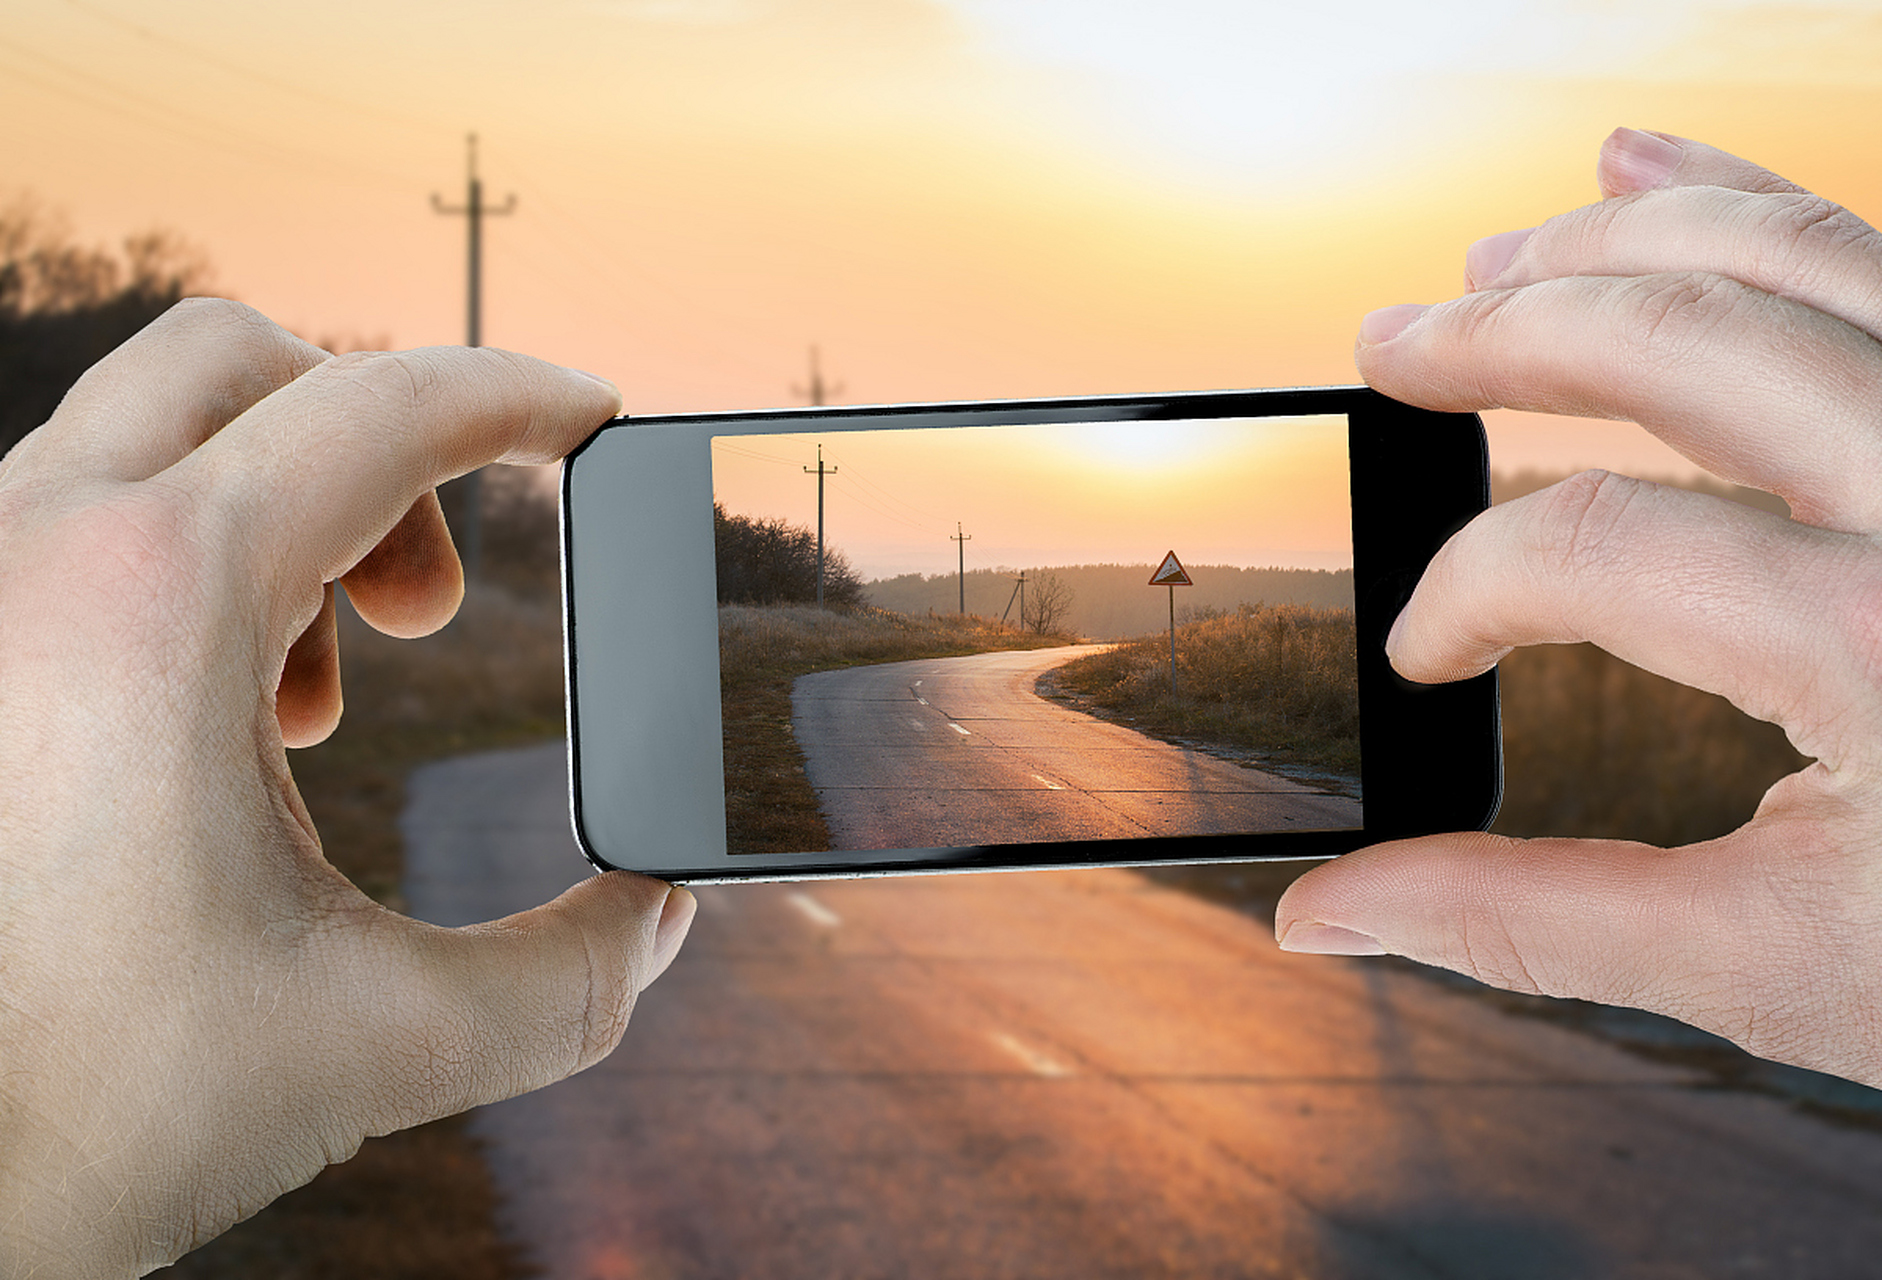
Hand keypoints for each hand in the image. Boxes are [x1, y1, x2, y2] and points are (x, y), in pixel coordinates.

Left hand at [0, 300, 694, 1275]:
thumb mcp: (381, 1041)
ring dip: (275, 518)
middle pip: (244, 360)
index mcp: (156, 598)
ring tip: (311, 699)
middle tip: (428, 610)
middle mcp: (33, 550)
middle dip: (380, 448)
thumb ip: (571, 980)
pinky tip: (205, 724)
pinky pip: (75, 517)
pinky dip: (179, 565)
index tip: (591, 422)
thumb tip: (664, 916)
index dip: (521, 398)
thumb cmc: (83, 1108)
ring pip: (147, 436)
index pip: (384, 408)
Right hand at [1275, 129, 1881, 1086]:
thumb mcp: (1776, 964)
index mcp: (1877, 648)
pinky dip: (1765, 208)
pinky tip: (1667, 182)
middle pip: (1677, 339)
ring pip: (1797, 255)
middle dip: (1499, 332)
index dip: (1462, 593)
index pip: (1590, 549)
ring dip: (1622, 239)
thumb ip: (1530, 922)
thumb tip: (1338, 912)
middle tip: (1392, 344)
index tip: (1430, 650)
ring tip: (1500, 259)